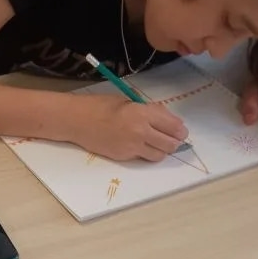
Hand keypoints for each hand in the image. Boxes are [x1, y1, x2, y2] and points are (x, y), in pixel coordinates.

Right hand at [70, 94, 189, 161]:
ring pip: (160, 155)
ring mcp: (132, 147)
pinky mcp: (124, 157)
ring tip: (157, 142)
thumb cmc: (101, 105)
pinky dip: (146, 152)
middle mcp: (140, 132)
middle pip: (171, 144)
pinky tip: (139, 144)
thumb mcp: (128, 101)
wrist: (77, 120)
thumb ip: (149, 110)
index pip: (174, 127)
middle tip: (173, 138)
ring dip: (162, 150)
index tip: (180, 130)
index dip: (180, 130)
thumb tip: (167, 118)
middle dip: (175, 141)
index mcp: (143, 113)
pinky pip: (143, 157)